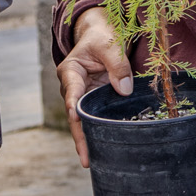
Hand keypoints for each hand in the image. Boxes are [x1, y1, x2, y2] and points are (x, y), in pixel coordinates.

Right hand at [57, 7, 130, 167]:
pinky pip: (95, 117)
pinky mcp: (95, 99)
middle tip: (86, 158)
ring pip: (84, 121)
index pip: (72, 92)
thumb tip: (124, 90)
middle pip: (75, 116)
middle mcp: (73, 87)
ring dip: (88, 140)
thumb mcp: (110, 44)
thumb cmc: (102, 35)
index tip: (75, 121)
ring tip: (92, 162)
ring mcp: (84, 96)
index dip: (74, 108)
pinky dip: (98, 132)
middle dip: (80, 137)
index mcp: (71, 72)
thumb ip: (118, 64)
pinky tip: (104, 149)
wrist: (102, 33)